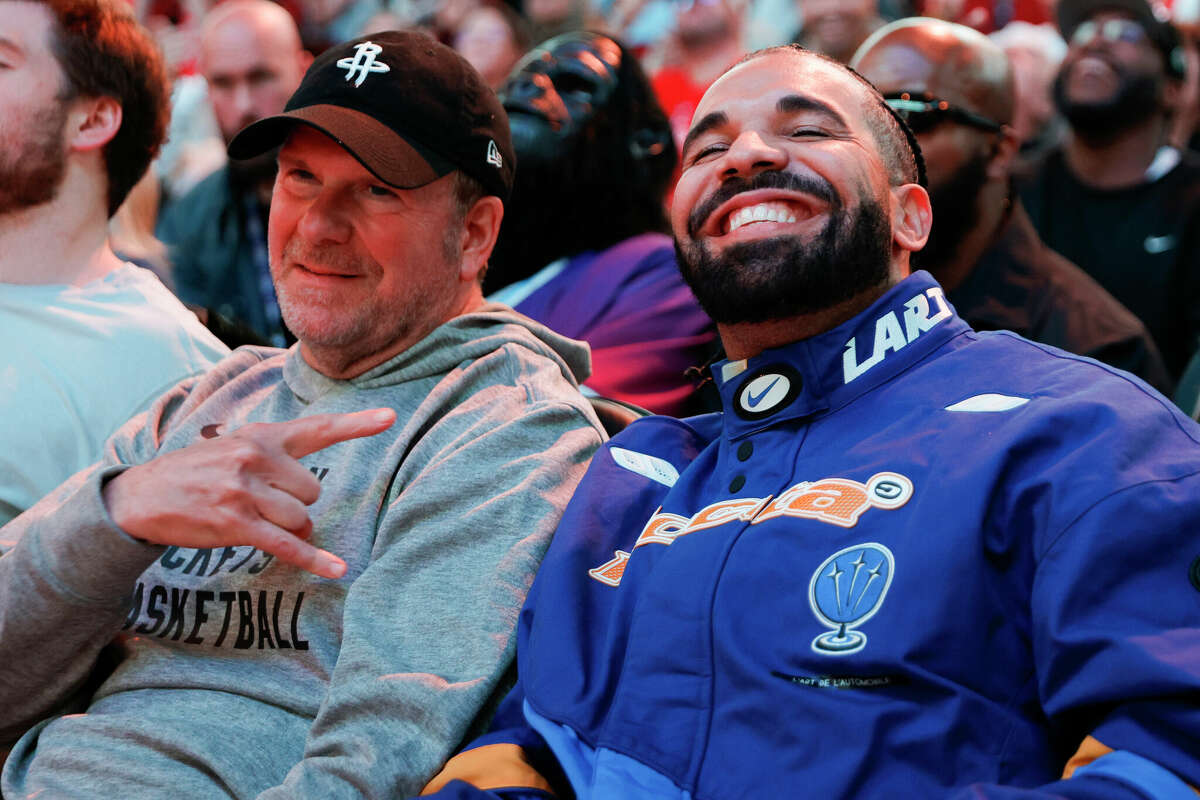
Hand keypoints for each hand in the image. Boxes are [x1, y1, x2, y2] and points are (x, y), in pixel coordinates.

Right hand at [102, 408, 396, 578]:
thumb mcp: (234, 447)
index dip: (357, 424)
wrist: (141, 496)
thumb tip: (312, 496)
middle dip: (296, 507)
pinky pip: (287, 545)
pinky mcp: (235, 523)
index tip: (391, 417)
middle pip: (313, 493)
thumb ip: (276, 455)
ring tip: (254, 522)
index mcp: (261, 435)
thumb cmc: (197, 473)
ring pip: (300, 519)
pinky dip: (314, 559)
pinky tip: (337, 570)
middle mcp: (255, 457)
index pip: (317, 428)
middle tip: (261, 505)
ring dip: (288, 530)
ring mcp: (245, 490)